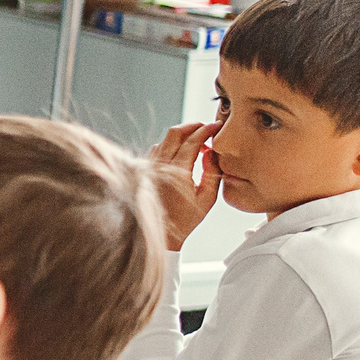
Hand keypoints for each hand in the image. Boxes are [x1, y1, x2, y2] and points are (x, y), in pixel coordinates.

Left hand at [148, 120, 220, 248]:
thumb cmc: (186, 218)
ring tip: (197, 143)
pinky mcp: (144, 170)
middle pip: (174, 132)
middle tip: (205, 128)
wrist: (161, 233)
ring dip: (181, 136)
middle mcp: (159, 165)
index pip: (192, 141)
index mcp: (177, 171)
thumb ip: (212, 171)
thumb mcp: (207, 197)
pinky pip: (157, 149)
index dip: (206, 130)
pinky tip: (181, 153)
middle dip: (192, 126)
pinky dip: (170, 145)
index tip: (216, 127)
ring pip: (164, 139)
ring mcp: (149, 166)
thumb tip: (212, 151)